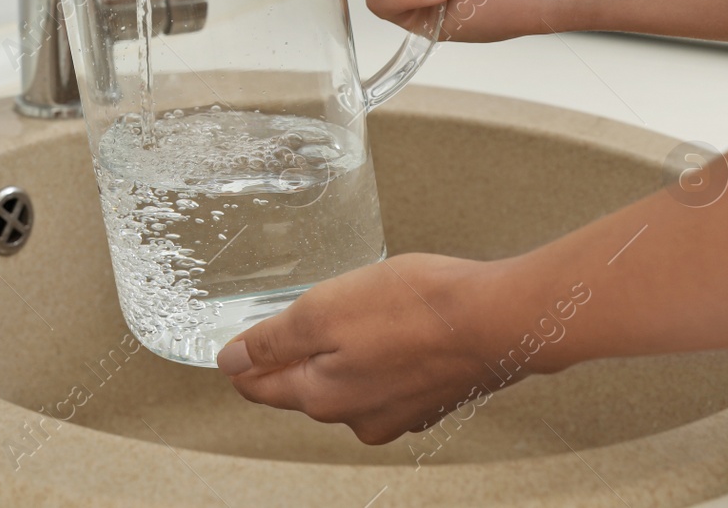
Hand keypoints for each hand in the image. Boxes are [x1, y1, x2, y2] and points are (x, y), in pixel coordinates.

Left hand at [215, 253, 518, 443]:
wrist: (498, 318)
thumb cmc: (414, 309)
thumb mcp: (321, 310)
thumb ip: (271, 341)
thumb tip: (229, 362)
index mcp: (323, 398)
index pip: (261, 388)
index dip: (242, 360)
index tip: (235, 341)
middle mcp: (358, 418)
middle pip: (304, 386)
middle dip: (295, 351)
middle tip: (297, 312)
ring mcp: (398, 413)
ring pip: (347, 380)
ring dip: (341, 349)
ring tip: (351, 310)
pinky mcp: (430, 398)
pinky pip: (386, 377)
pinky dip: (379, 353)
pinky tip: (391, 324)